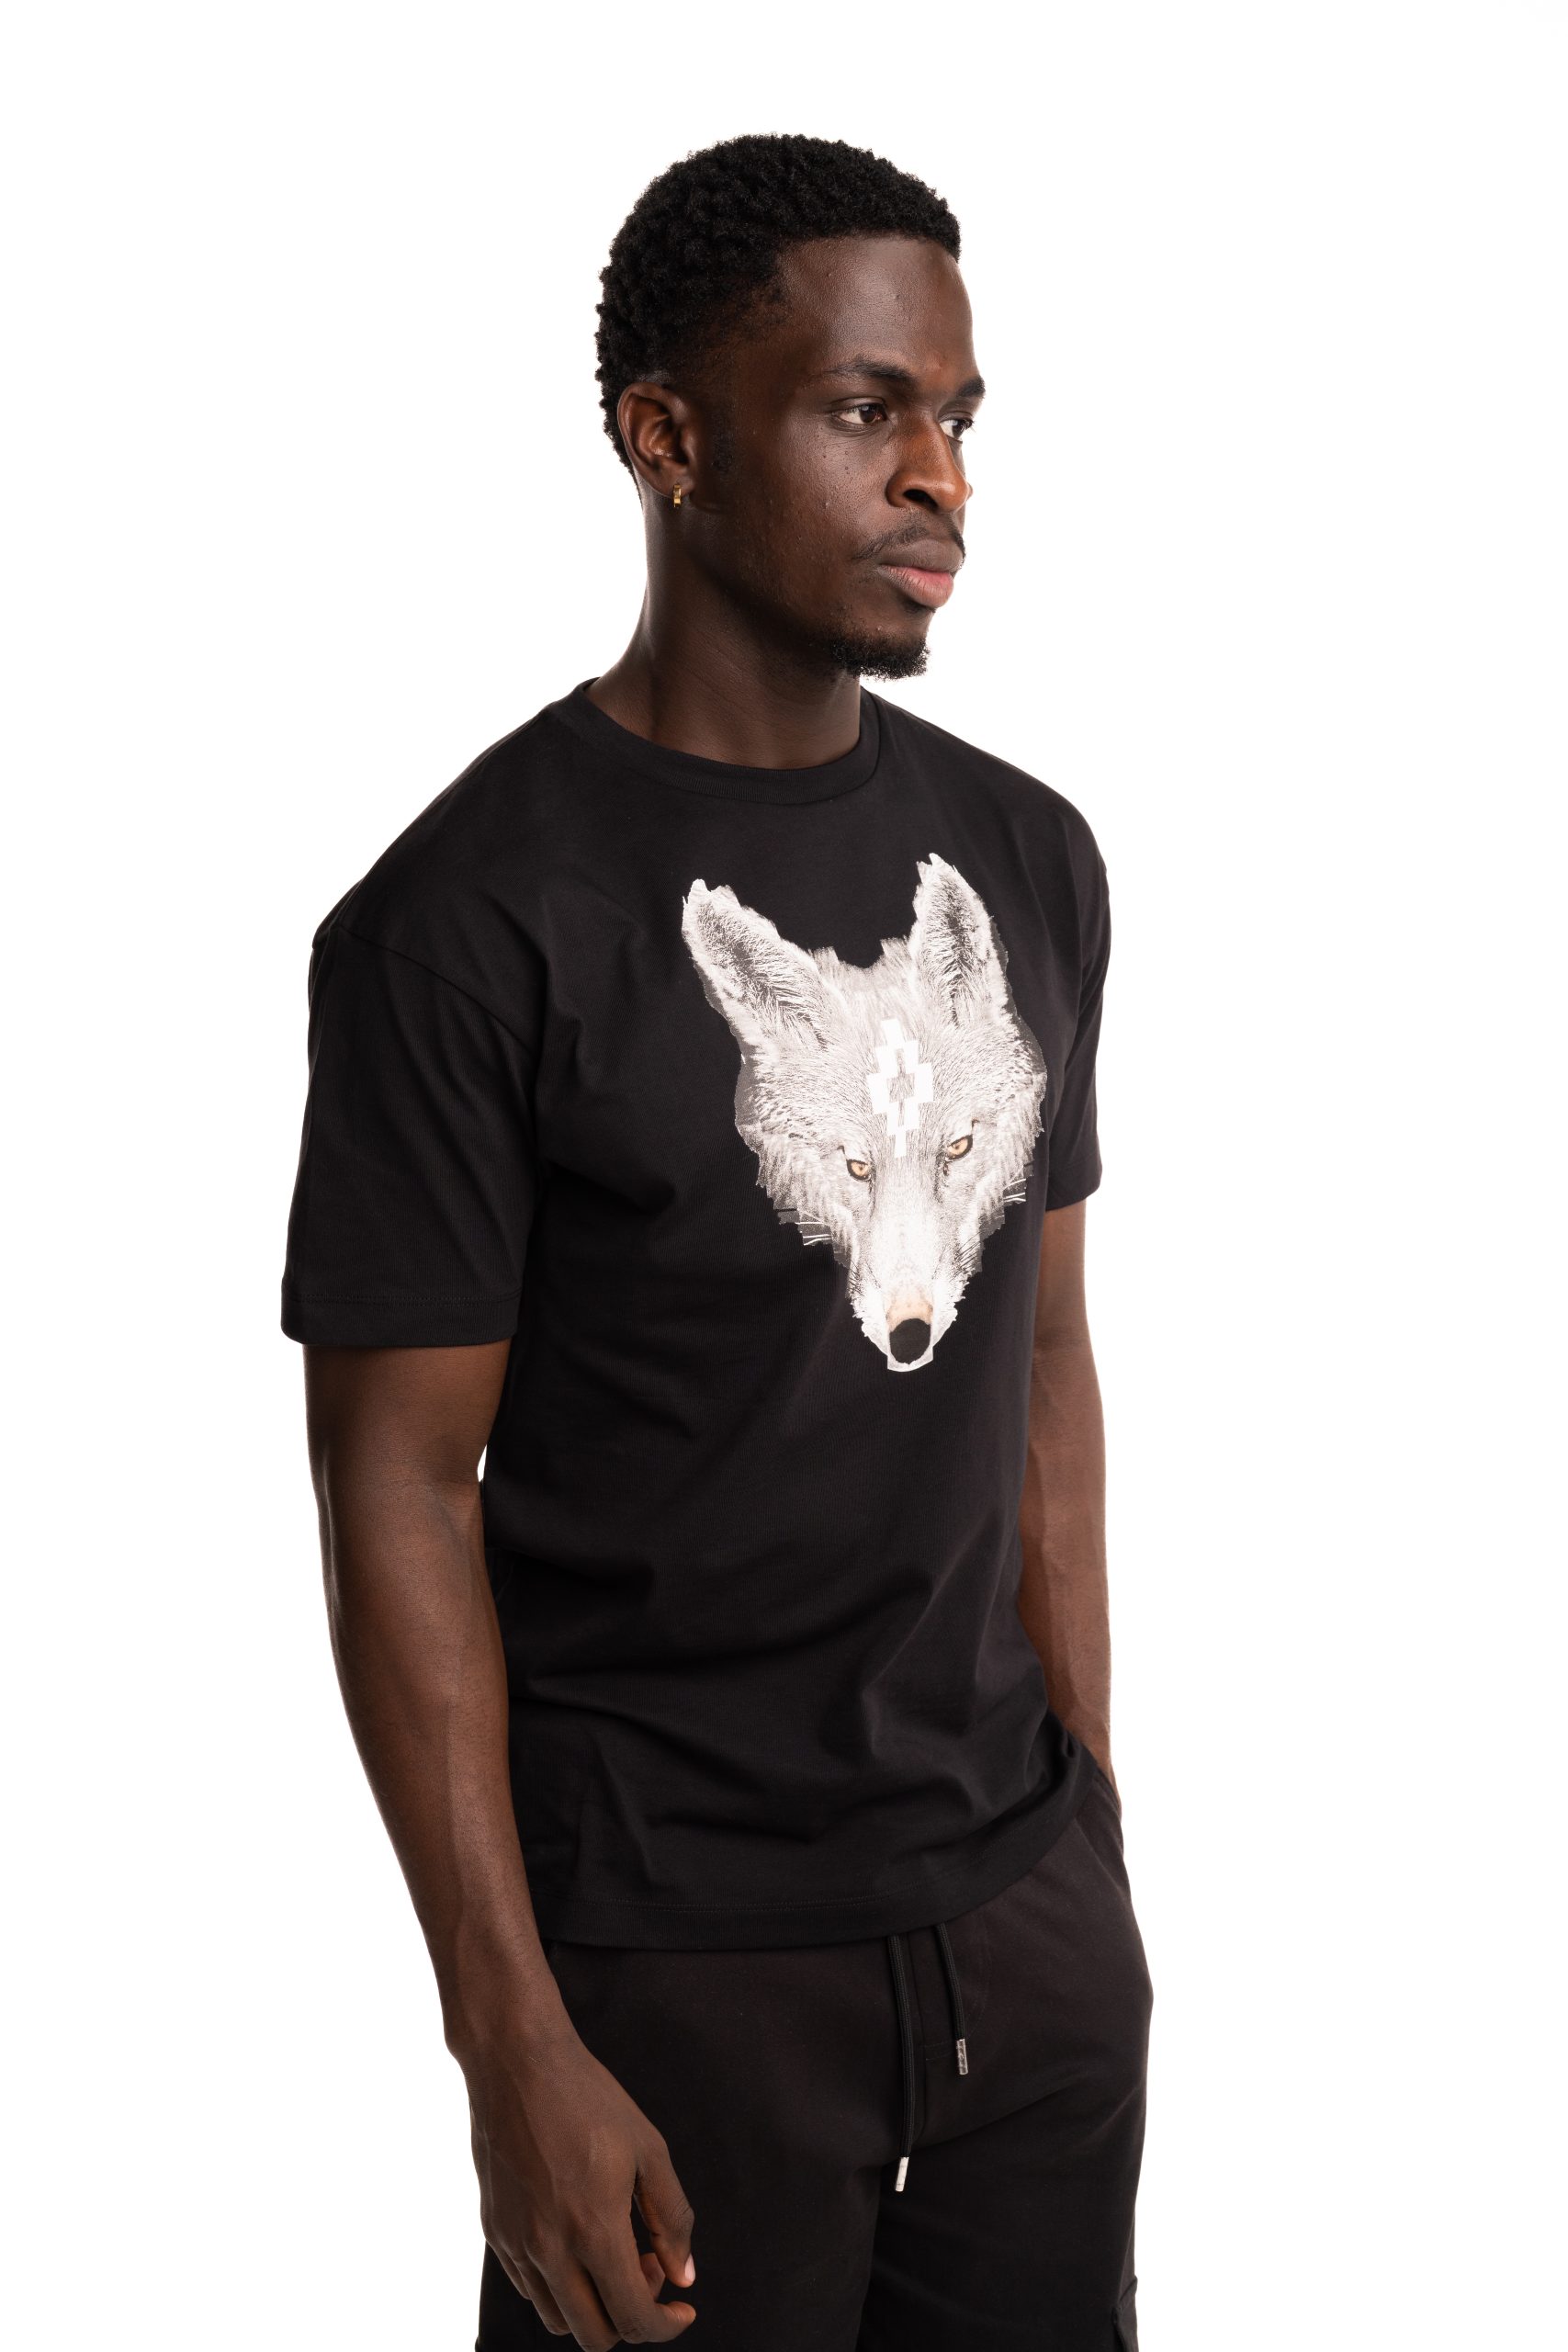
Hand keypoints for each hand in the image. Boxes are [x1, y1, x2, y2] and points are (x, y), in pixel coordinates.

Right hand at [467, 2019, 696, 2345]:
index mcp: (594, 2230)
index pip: (632, 2318)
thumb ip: (672, 2218)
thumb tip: (683, 2275)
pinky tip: (578, 2238)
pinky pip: (529, 2288)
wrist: (516, 2062)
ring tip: (613, 2251)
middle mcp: (549, 2249)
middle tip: (648, 2267)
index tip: (682, 2307)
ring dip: (594, 2305)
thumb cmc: (586, 2097)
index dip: (666, 2325)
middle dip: (631, 2318)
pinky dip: (561, 2286)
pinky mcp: (495, 2231)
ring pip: (558, 2319)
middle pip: (593, 2335)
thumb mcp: (648, 2150)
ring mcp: (515, 2244)